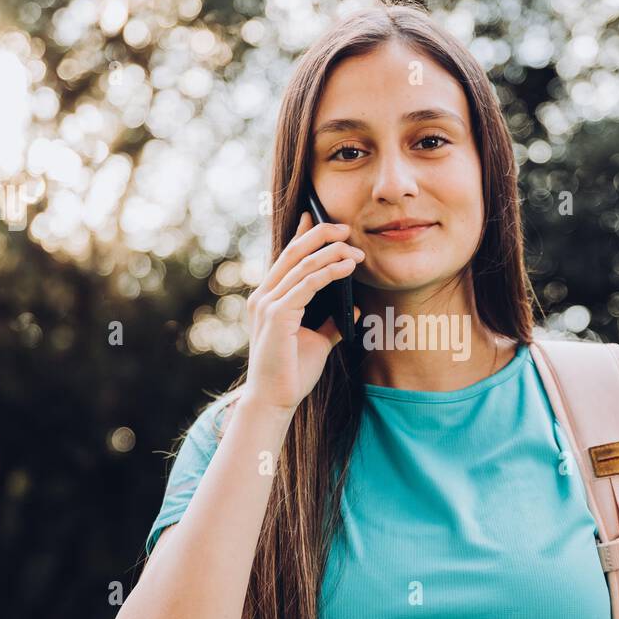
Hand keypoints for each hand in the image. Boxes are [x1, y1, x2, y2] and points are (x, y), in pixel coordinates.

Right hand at [242, 211, 362, 413]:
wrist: (275, 401)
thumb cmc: (292, 374)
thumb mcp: (316, 341)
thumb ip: (330, 323)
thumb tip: (352, 309)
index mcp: (267, 299)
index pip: (286, 258)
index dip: (302, 235)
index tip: (318, 217)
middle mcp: (262, 297)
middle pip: (293, 253)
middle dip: (321, 235)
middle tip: (346, 228)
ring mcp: (267, 304)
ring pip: (302, 265)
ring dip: (332, 254)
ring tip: (356, 251)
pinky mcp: (277, 315)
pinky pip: (307, 284)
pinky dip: (329, 272)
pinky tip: (347, 268)